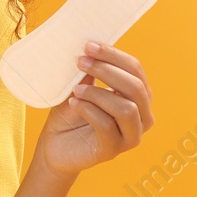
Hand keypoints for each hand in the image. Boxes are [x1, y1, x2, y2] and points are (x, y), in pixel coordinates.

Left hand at [33, 41, 153, 178]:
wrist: (55, 145)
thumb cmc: (71, 113)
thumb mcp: (81, 86)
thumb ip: (91, 71)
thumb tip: (91, 47)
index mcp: (138, 97)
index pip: (136, 70)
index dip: (114, 55)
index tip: (89, 45)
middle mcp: (141, 117)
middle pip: (136, 88)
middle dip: (107, 71)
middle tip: (80, 61)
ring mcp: (130, 136)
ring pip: (126, 109)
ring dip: (98, 94)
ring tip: (76, 90)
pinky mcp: (113, 150)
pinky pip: (108, 126)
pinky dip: (89, 110)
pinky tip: (73, 104)